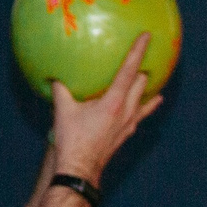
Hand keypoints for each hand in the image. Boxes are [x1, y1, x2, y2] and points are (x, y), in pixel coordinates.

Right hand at [46, 31, 163, 184]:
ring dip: (147, 87)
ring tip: (152, 76)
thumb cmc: (72, 140)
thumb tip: (53, 74)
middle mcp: (126, 111)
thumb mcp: (63, 110)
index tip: (147, 36)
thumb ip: (60, 89)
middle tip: (148, 54)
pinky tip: (152, 102)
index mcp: (113, 102)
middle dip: (145, 67)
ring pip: (145, 99)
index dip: (138, 51)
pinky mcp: (127, 133)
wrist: (80, 170)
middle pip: (142, 83)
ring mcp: (129, 123)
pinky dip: (147, 105)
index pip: (129, 70)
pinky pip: (141, 114)